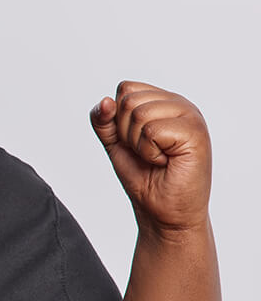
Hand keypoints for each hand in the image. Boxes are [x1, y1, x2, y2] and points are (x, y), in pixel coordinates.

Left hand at [90, 80, 210, 234]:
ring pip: (140, 113)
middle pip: (129, 99)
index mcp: (163, 101)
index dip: (118, 119)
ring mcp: (190, 116)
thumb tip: (105, 101)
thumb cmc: (143, 176)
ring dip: (138, 144)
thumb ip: (104, 120)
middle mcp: (179, 104)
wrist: (161, 211)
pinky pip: (152, 131)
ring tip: (157, 157)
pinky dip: (150, 152)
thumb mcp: (115, 143)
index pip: (126, 88)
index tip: (134, 141)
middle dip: (126, 132)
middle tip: (146, 152)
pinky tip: (166, 161)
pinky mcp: (196, 133)